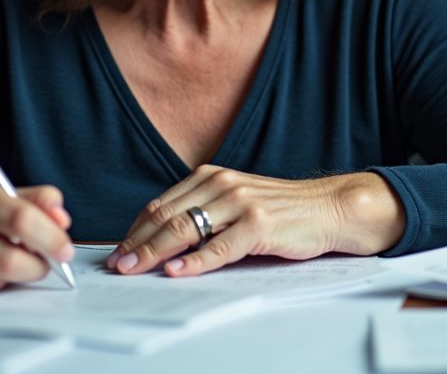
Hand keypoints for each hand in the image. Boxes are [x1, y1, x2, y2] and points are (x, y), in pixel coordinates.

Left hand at [106, 166, 404, 277]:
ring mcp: (240, 203)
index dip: (136, 229)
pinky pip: (219, 247)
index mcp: (211, 176)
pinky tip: (177, 270)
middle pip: (167, 216)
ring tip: (136, 269)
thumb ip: (203, 214)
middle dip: (138, 243)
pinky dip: (195, 261)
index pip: (162, 204)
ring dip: (156, 252)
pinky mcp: (259, 224)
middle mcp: (221, 184)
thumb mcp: (234, 202)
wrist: (327, 207)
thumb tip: (162, 241)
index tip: (119, 250)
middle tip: (118, 265)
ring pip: (186, 229)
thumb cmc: (280, 211)